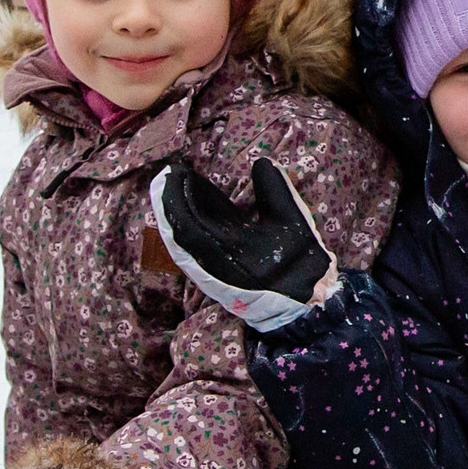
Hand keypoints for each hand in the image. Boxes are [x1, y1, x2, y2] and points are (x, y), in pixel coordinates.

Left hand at [152, 158, 334, 332]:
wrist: (302, 305)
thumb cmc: (301, 264)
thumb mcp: (294, 223)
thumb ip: (277, 192)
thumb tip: (261, 162)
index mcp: (235, 246)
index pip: (195, 217)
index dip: (182, 194)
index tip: (177, 172)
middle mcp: (215, 262)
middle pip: (181, 229)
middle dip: (171, 201)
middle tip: (167, 176)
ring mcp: (210, 273)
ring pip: (179, 244)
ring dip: (170, 217)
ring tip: (165, 193)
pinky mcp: (210, 280)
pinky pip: (185, 255)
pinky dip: (176, 236)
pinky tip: (174, 222)